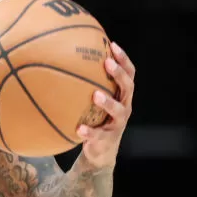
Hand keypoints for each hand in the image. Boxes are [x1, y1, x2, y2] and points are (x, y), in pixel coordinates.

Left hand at [75, 42, 134, 168]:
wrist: (100, 151)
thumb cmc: (97, 118)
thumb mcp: (94, 101)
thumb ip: (89, 85)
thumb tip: (67, 60)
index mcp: (122, 96)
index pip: (129, 74)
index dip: (124, 60)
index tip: (113, 45)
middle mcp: (124, 107)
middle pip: (128, 88)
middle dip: (119, 74)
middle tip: (107, 63)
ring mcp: (117, 124)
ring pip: (118, 111)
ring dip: (108, 102)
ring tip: (95, 95)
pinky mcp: (107, 139)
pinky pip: (98, 135)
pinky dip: (89, 132)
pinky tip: (79, 128)